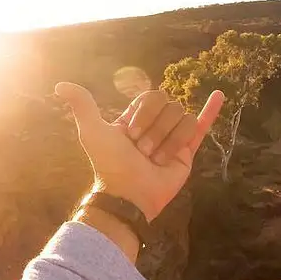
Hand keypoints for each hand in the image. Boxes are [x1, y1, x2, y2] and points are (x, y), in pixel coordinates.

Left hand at [56, 83, 223, 221]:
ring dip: (168, 140)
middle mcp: (155, 125)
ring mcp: (172, 137)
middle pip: (169, 106)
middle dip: (156, 129)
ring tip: (156, 160)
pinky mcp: (187, 152)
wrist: (129, 194)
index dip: (144, 113)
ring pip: (183, 118)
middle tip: (142, 152)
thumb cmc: (110, 164)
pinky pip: (201, 125)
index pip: (152, 97)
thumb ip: (82, 105)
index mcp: (135, 118)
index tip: (130, 134)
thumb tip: (61, 85)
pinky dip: (211, 110)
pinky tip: (219, 95)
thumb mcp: (92, 131)